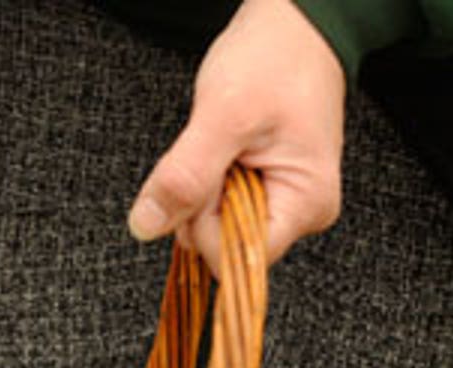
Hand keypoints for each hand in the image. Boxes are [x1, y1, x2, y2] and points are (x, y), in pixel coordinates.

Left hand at [127, 0, 346, 267]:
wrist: (295, 26)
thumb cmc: (273, 60)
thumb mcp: (223, 116)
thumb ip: (186, 176)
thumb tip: (146, 226)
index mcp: (305, 205)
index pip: (236, 256)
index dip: (204, 222)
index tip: (209, 170)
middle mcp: (303, 213)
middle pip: (227, 242)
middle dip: (204, 200)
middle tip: (218, 148)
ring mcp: (288, 201)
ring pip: (221, 222)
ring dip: (206, 186)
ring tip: (227, 140)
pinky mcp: (272, 188)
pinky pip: (226, 203)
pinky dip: (214, 177)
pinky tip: (228, 146)